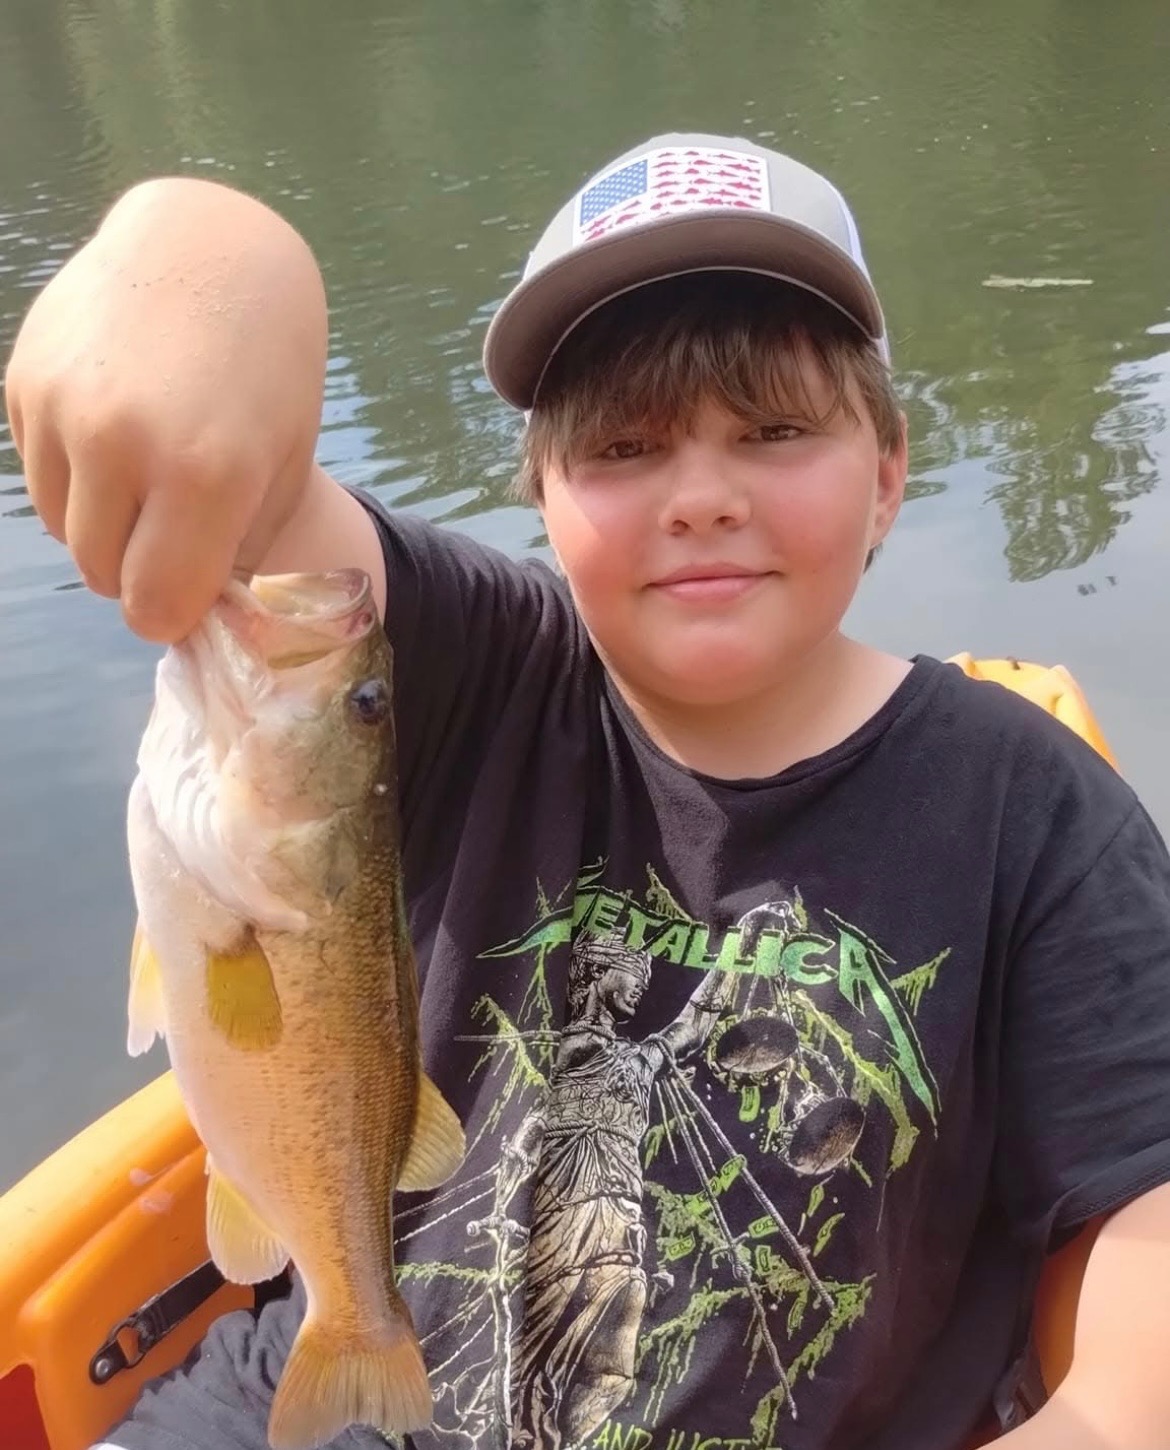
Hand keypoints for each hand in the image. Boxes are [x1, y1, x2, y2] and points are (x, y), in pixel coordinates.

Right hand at [4, 177, 328, 641]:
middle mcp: (123, 442)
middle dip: (136, 573)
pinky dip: (75, 477)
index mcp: (205, 474)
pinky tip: (118, 432)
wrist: (213, 250)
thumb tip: (185, 616)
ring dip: (102, 528)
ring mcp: (64, 409)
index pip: (156, 605)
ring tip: (148, 479)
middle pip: (102, 574)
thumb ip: (234, 551)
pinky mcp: (24, 382)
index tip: (188, 595)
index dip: (172, 613)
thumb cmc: (268, 372)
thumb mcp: (280, 468)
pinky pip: (40, 475)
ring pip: (63, 530)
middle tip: (172, 536)